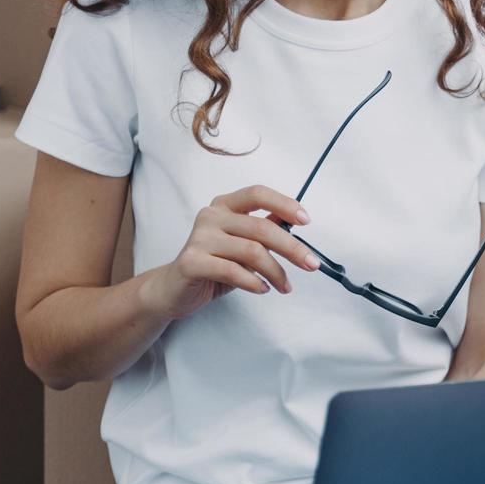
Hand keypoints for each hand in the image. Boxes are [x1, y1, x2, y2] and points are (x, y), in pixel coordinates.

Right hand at [143, 184, 320, 320]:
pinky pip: (233, 270)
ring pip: (252, 251)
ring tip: (284, 286)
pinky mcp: (191, 261)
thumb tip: (295, 223)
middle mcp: (211, 216)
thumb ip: (263, 231)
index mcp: (225, 205)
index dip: (284, 204)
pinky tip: (262, 289)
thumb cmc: (214, 265)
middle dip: (293, 248)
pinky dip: (254, 282)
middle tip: (311, 264)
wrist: (173, 289)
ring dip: (276, 272)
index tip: (306, 220)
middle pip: (262, 228)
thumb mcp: (242, 244)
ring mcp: (199, 238)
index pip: (258, 193)